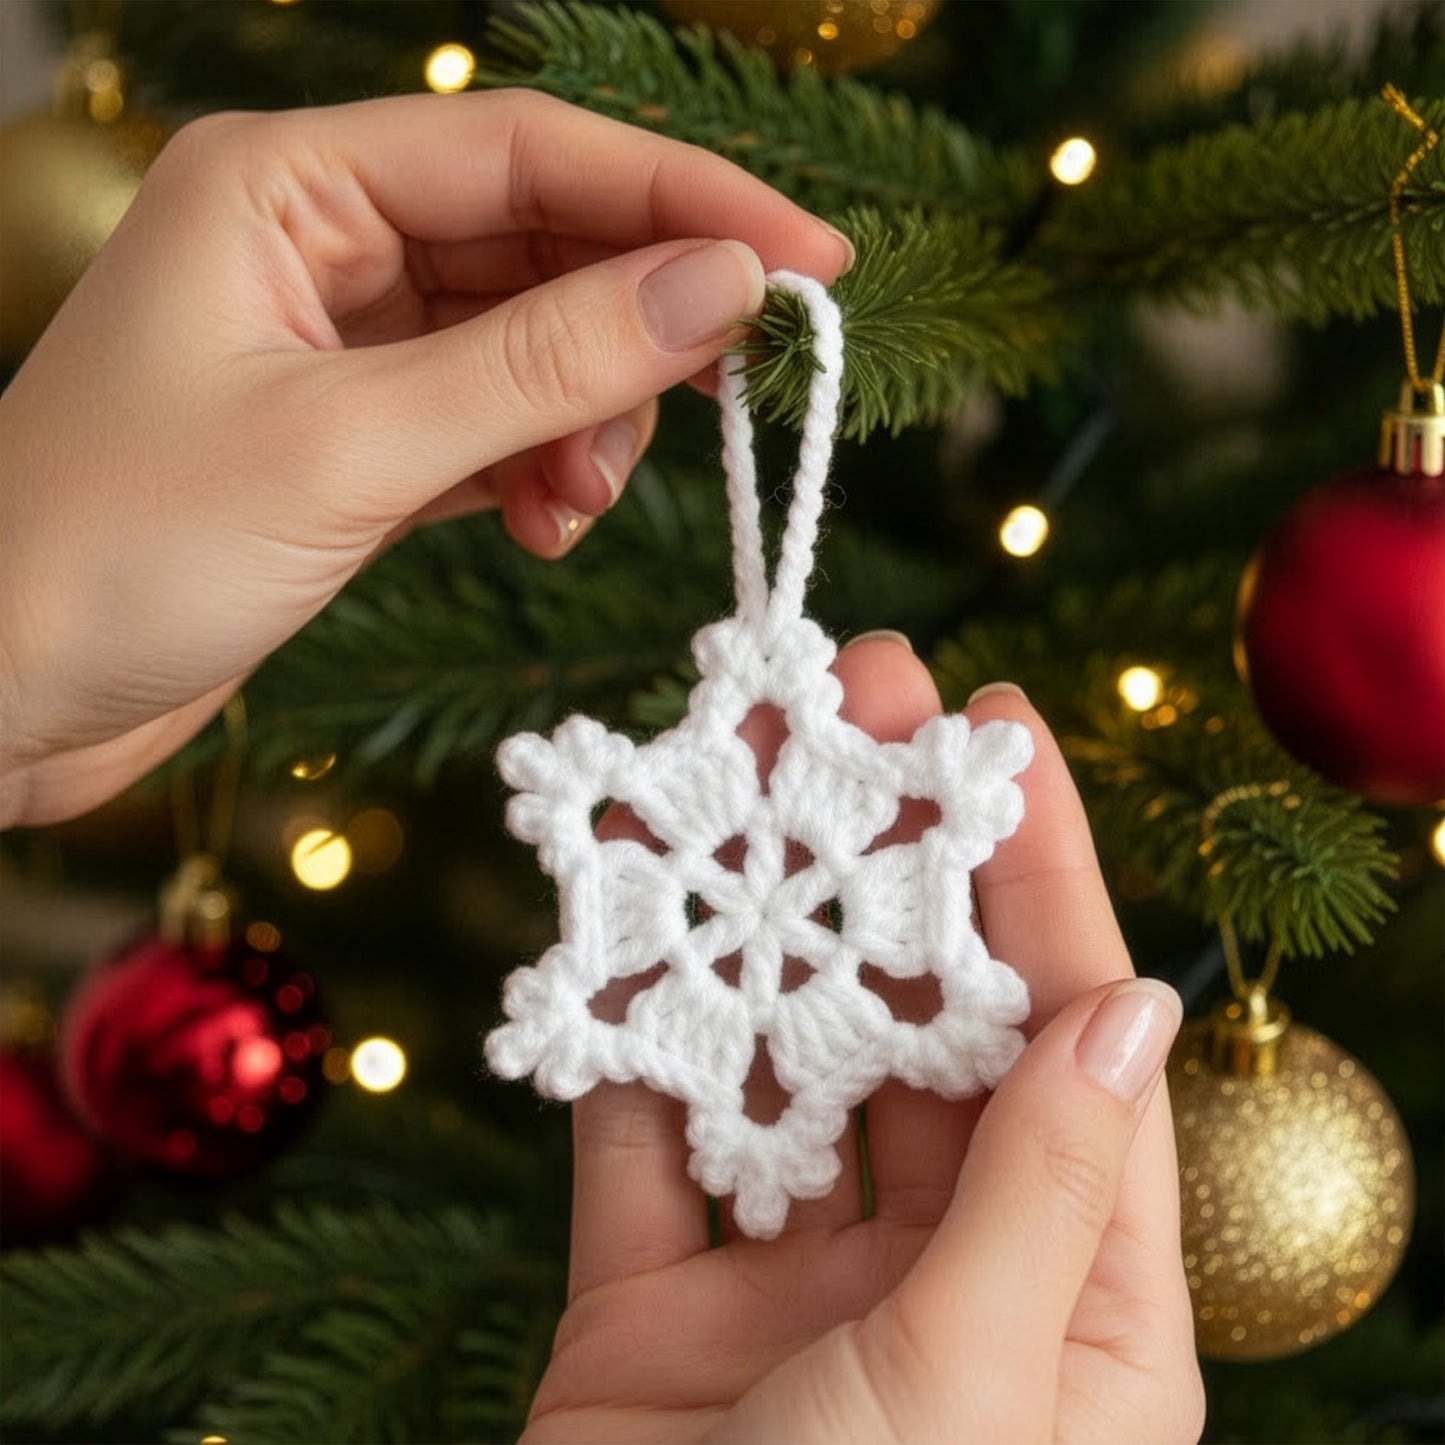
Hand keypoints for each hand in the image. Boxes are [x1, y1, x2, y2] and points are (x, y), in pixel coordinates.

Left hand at [0, 91, 850, 827]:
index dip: (685, 196)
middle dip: (641, 322)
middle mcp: (321, 244)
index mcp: (288, 185)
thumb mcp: (351, 448)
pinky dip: (541, 471)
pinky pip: (497, 424)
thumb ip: (543, 364)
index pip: (531, 152)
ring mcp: (343, 346)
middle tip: (737, 387)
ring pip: (532, 344)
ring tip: (578, 499)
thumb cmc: (118, 551)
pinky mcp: (359, 440)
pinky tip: (542, 523)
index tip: (810, 264)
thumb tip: (720, 290)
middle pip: (543, 244)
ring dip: (588, 419)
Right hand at [522, 636, 1203, 1444]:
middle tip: (846, 690)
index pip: (1064, 1035)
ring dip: (744, 905)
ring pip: (774, 1048)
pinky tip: (609, 898)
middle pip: (912, 1013)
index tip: (993, 728)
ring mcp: (788, 1277)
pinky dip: (621, 1022)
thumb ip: (1042, 1192)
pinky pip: (640, 1130)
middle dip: (876, 847)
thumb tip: (1126, 1002)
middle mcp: (935, 1265)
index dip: (1032, 869)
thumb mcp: (979, 1389)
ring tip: (723, 751)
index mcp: (1064, 1300)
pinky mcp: (651, 1297)